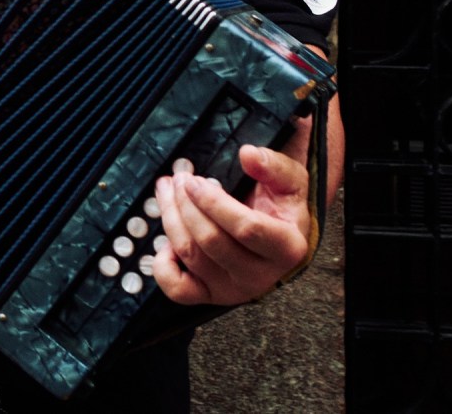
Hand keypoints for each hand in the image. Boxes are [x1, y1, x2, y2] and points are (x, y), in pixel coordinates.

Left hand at [149, 116, 316, 305]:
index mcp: (287, 248)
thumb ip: (273, 165)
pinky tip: (166, 240)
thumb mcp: (289, 181)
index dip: (213, 202)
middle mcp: (261, 276)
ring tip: (166, 191)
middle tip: (177, 179)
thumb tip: (248, 155)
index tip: (194, 180)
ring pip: (191, 255)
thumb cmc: (281, 206)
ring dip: (170, 219)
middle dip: (185, 204)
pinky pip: (177, 289)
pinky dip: (163, 265)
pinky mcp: (210, 296)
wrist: (278, 236)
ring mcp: (234, 290)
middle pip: (210, 240)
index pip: (245, 228)